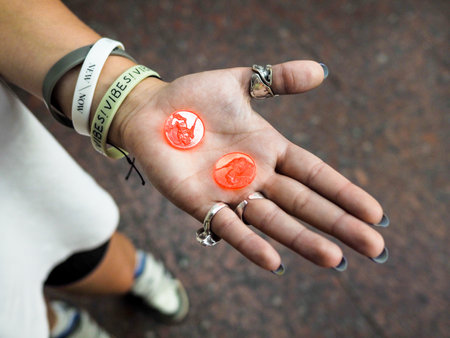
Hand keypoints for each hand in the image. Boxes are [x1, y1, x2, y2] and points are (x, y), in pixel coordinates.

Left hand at [117, 60, 385, 271]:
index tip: (375, 214)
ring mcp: (229, 192)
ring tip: (334, 259)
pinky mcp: (199, 203)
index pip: (315, 175)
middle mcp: (255, 176)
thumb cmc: (192, 98)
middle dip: (338, 224)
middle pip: (304, 204)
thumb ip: (277, 79)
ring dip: (301, 240)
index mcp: (269, 149)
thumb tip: (322, 71)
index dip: (344, 192)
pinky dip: (249, 243)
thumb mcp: (239, 82)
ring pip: (272, 220)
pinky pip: (228, 227)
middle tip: (374, 247)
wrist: (149, 110)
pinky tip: (274, 262)